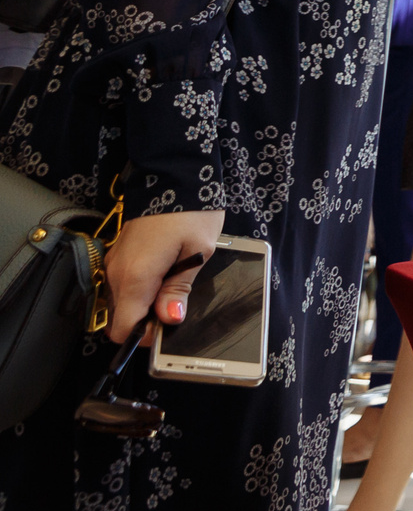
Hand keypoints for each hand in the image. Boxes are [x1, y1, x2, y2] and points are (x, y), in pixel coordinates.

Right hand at [103, 210, 223, 343]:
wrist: (172, 175)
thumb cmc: (191, 210)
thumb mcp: (198, 251)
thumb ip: (179, 288)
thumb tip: (170, 319)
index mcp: (135, 276)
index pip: (122, 329)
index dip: (144, 335)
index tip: (167, 327)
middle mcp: (118, 273)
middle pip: (122, 317)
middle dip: (147, 320)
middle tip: (177, 303)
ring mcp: (115, 263)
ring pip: (123, 302)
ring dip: (145, 303)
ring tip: (175, 284)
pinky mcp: (119, 255)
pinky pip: (125, 285)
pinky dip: (142, 287)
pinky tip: (166, 273)